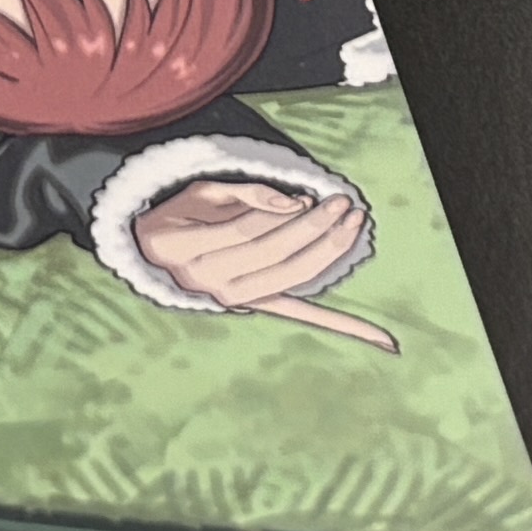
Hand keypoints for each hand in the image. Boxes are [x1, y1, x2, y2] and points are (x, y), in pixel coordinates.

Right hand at [135, 177, 390, 344]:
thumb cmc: (178, 215)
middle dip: (314, 228)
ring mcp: (230, 300)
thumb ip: (248, 194)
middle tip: (345, 204)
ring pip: (290, 279)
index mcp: (186, 249)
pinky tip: (379, 338)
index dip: (282, 212)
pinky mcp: (251, 307)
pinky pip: (298, 314)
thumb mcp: (201, 192)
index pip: (246, 232)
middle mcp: (208, 282)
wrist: (152, 254)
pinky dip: (339, 324)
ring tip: (354, 224)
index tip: (313, 196)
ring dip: (328, 254)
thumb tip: (298, 204)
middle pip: (274, 255)